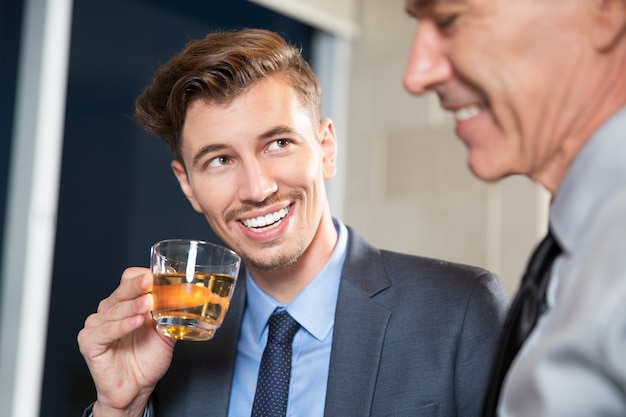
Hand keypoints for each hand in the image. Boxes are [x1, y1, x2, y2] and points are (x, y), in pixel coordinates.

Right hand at [77, 267, 175, 416]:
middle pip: (121, 290)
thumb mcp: (165, 331)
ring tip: (148, 304)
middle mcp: (109, 310)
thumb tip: (193, 298)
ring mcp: (97, 324)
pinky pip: (106, 331)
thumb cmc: (147, 359)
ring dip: (132, 306)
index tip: (158, 276)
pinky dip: (122, 326)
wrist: (136, 388)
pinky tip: (136, 322)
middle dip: (137, 286)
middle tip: (150, 282)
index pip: (129, 279)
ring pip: (115, 309)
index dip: (143, 277)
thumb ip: (173, 313)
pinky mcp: (89, 342)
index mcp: (126, 302)